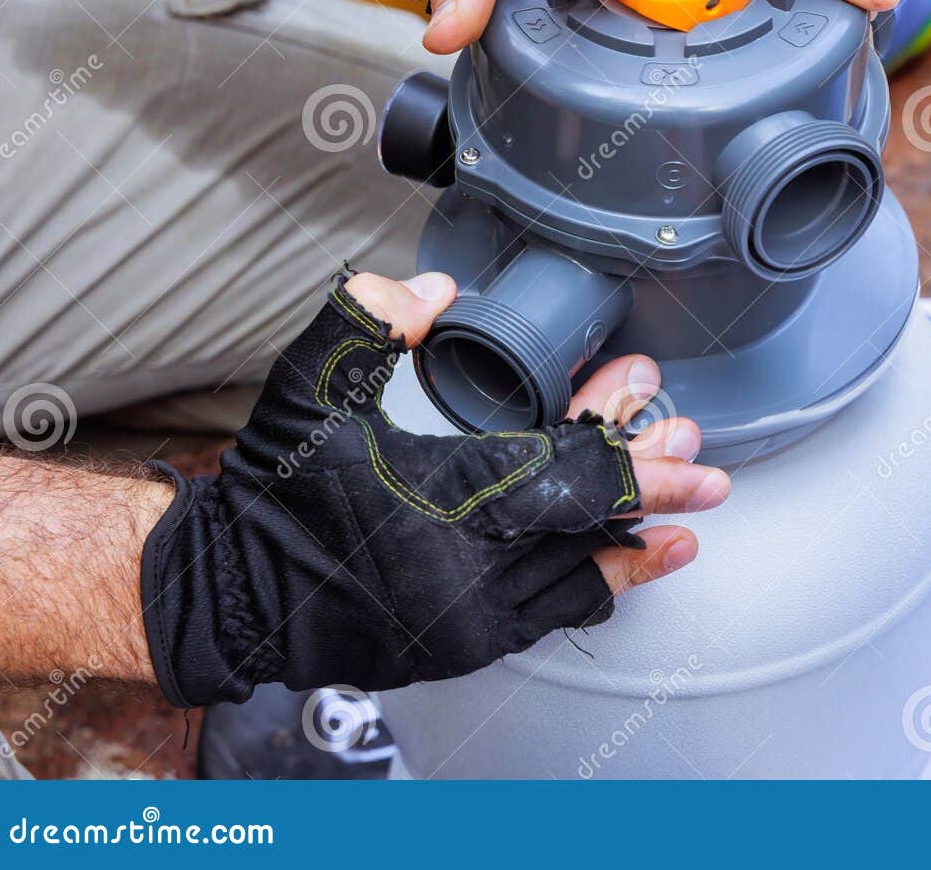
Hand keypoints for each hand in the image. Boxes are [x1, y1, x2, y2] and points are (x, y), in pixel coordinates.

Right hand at [139, 271, 729, 705]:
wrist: (231, 593)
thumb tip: (438, 285)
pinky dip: (593, 590)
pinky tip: (620, 571)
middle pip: (593, 528)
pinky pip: (550, 618)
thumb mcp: (311, 388)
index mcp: (448, 500)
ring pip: (582, 580)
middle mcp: (473, 570)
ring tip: (680, 527)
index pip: (573, 480)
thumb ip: (369, 322)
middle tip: (700, 460)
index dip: (639, 463)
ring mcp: (473, 618)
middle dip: (652, 490)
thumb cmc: (275, 492)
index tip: (685, 444)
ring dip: (633, 544)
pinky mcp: (464, 645)